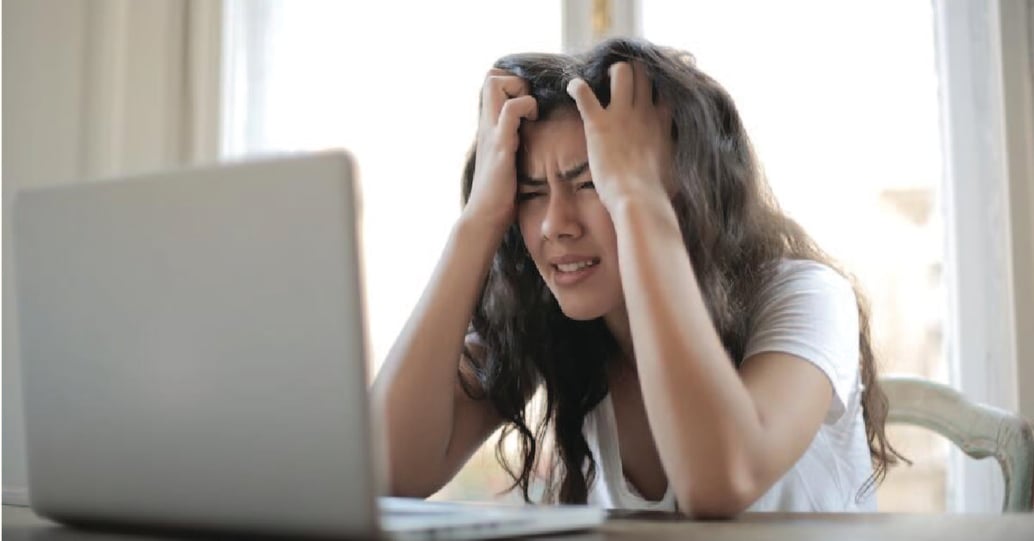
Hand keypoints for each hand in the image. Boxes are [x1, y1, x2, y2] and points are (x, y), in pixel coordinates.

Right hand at [462, 68, 538, 231]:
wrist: (484, 217)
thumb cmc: (499, 194)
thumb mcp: (505, 160)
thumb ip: (511, 144)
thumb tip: (529, 139)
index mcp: (489, 127)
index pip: (490, 83)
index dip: (511, 83)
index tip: (528, 102)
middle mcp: (486, 125)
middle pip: (490, 76)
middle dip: (515, 80)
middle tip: (530, 104)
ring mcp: (491, 132)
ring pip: (495, 84)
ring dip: (519, 90)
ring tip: (531, 113)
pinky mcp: (500, 145)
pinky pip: (511, 110)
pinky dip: (526, 107)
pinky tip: (534, 122)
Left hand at [566, 62, 673, 211]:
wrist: (639, 198)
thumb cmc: (657, 193)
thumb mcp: (674, 170)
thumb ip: (672, 158)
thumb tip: (677, 168)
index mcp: (662, 123)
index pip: (664, 90)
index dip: (655, 85)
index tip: (647, 89)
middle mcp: (645, 112)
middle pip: (644, 73)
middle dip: (632, 71)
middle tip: (620, 81)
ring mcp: (622, 115)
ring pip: (621, 71)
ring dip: (610, 73)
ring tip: (602, 81)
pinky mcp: (599, 123)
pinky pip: (584, 93)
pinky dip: (576, 87)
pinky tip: (572, 87)